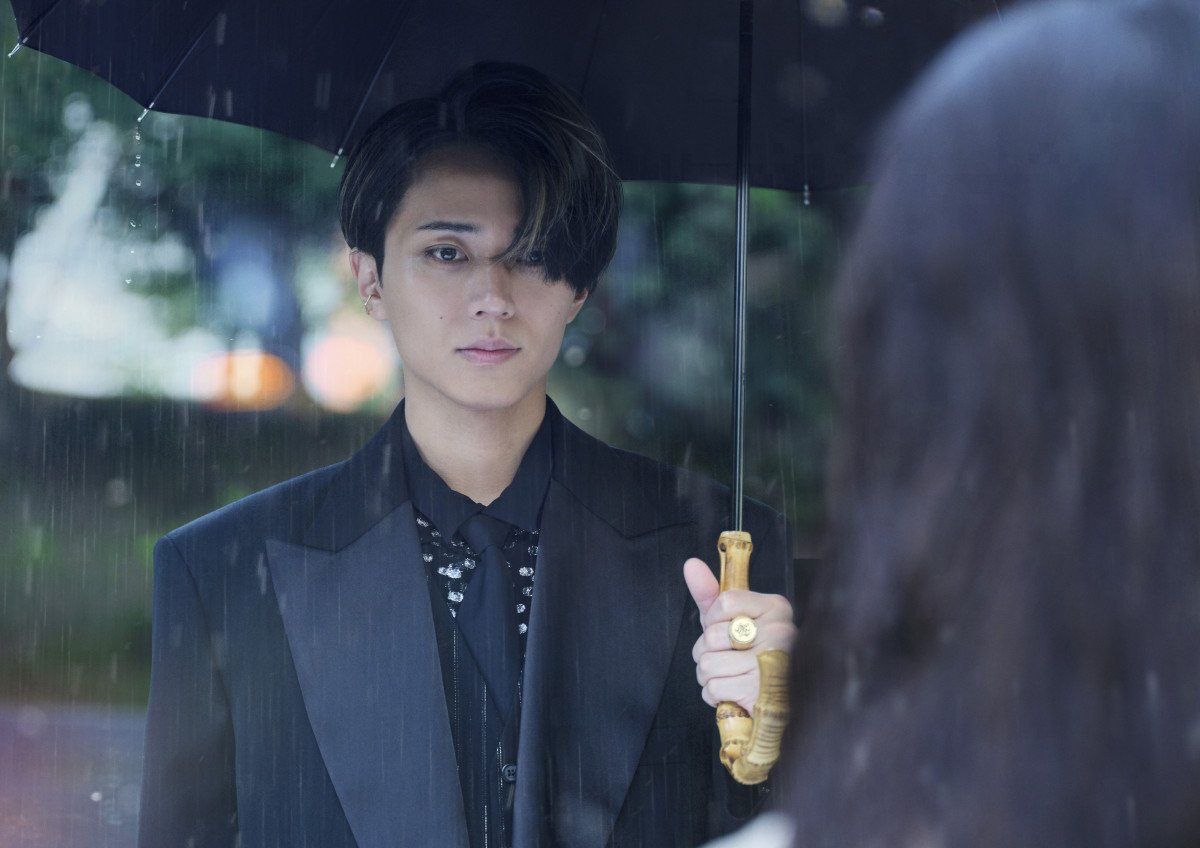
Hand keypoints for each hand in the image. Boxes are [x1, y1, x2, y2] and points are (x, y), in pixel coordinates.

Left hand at [684, 557, 795, 713]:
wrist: (777, 701)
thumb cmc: (749, 654)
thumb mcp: (732, 620)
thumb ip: (711, 594)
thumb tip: (690, 564)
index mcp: (775, 607)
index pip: (725, 601)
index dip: (712, 619)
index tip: (724, 628)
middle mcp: (779, 631)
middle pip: (711, 635)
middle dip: (706, 652)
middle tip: (726, 658)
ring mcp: (771, 662)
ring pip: (708, 664)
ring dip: (708, 675)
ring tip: (728, 676)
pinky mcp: (761, 692)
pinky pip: (714, 688)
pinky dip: (714, 695)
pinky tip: (731, 693)